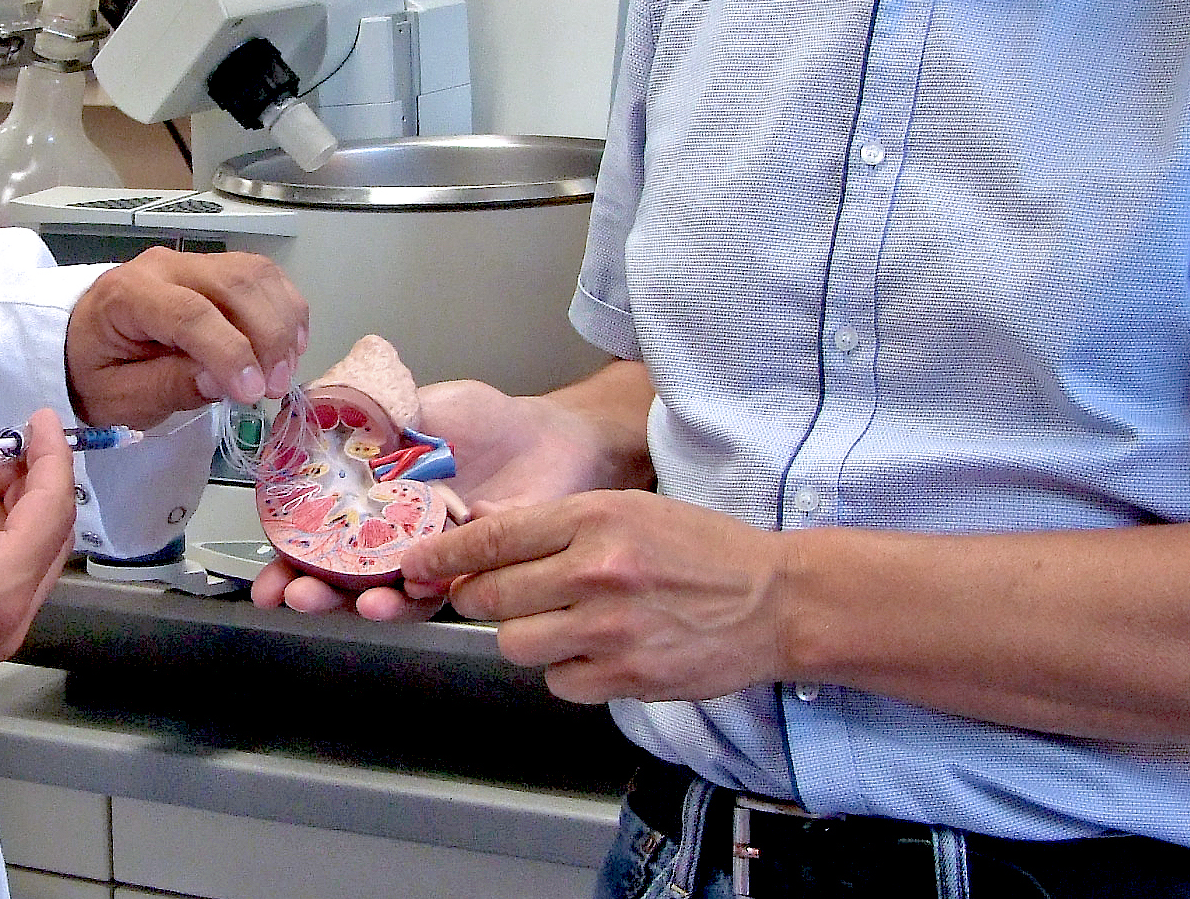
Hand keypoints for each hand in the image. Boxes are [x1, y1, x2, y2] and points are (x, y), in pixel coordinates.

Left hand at [65, 247, 305, 427]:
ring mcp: (192, 261)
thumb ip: (167, 386)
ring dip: (282, 322)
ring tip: (282, 372)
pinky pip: (261, 275)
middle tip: (273, 388)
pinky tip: (289, 346)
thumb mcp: (117, 398)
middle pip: (232, 284)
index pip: (188, 312)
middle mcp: (163, 266)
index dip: (228, 351)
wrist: (79, 342)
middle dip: (266, 337)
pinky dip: (285, 308)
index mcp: (126, 295)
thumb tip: (221, 379)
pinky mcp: (214, 267)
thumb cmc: (94, 372)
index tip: (253, 393)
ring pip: (255, 274)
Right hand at [250, 377, 629, 619]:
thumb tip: (316, 421)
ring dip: (366, 604)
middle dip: (313, 593)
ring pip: (392, 594)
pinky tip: (412, 583)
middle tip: (292, 596)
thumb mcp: (419, 404)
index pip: (322, 537)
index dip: (290, 558)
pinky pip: (447, 589)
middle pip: (344, 577)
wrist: (551, 435)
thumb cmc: (487, 419)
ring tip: (358, 603)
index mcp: (374, 499)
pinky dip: (426, 592)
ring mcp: (436, 557)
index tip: (267, 577)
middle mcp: (398, 537)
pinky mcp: (477, 569)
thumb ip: (372, 418)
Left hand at [401, 489, 788, 705]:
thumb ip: (561, 526)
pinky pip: (559, 681)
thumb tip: (484, 534)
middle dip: (478, 598)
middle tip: (489, 596)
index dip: (442, 554)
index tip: (413, 564)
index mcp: (594, 518)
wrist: (776, 601)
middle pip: (491, 595)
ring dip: (524, 635)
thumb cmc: (703, 549)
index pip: (493, 537)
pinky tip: (595, 651)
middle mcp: (595, 571)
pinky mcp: (626, 677)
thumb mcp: (631, 508)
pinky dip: (566, 671)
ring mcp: (610, 630)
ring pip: (516, 643)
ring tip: (557, 622)